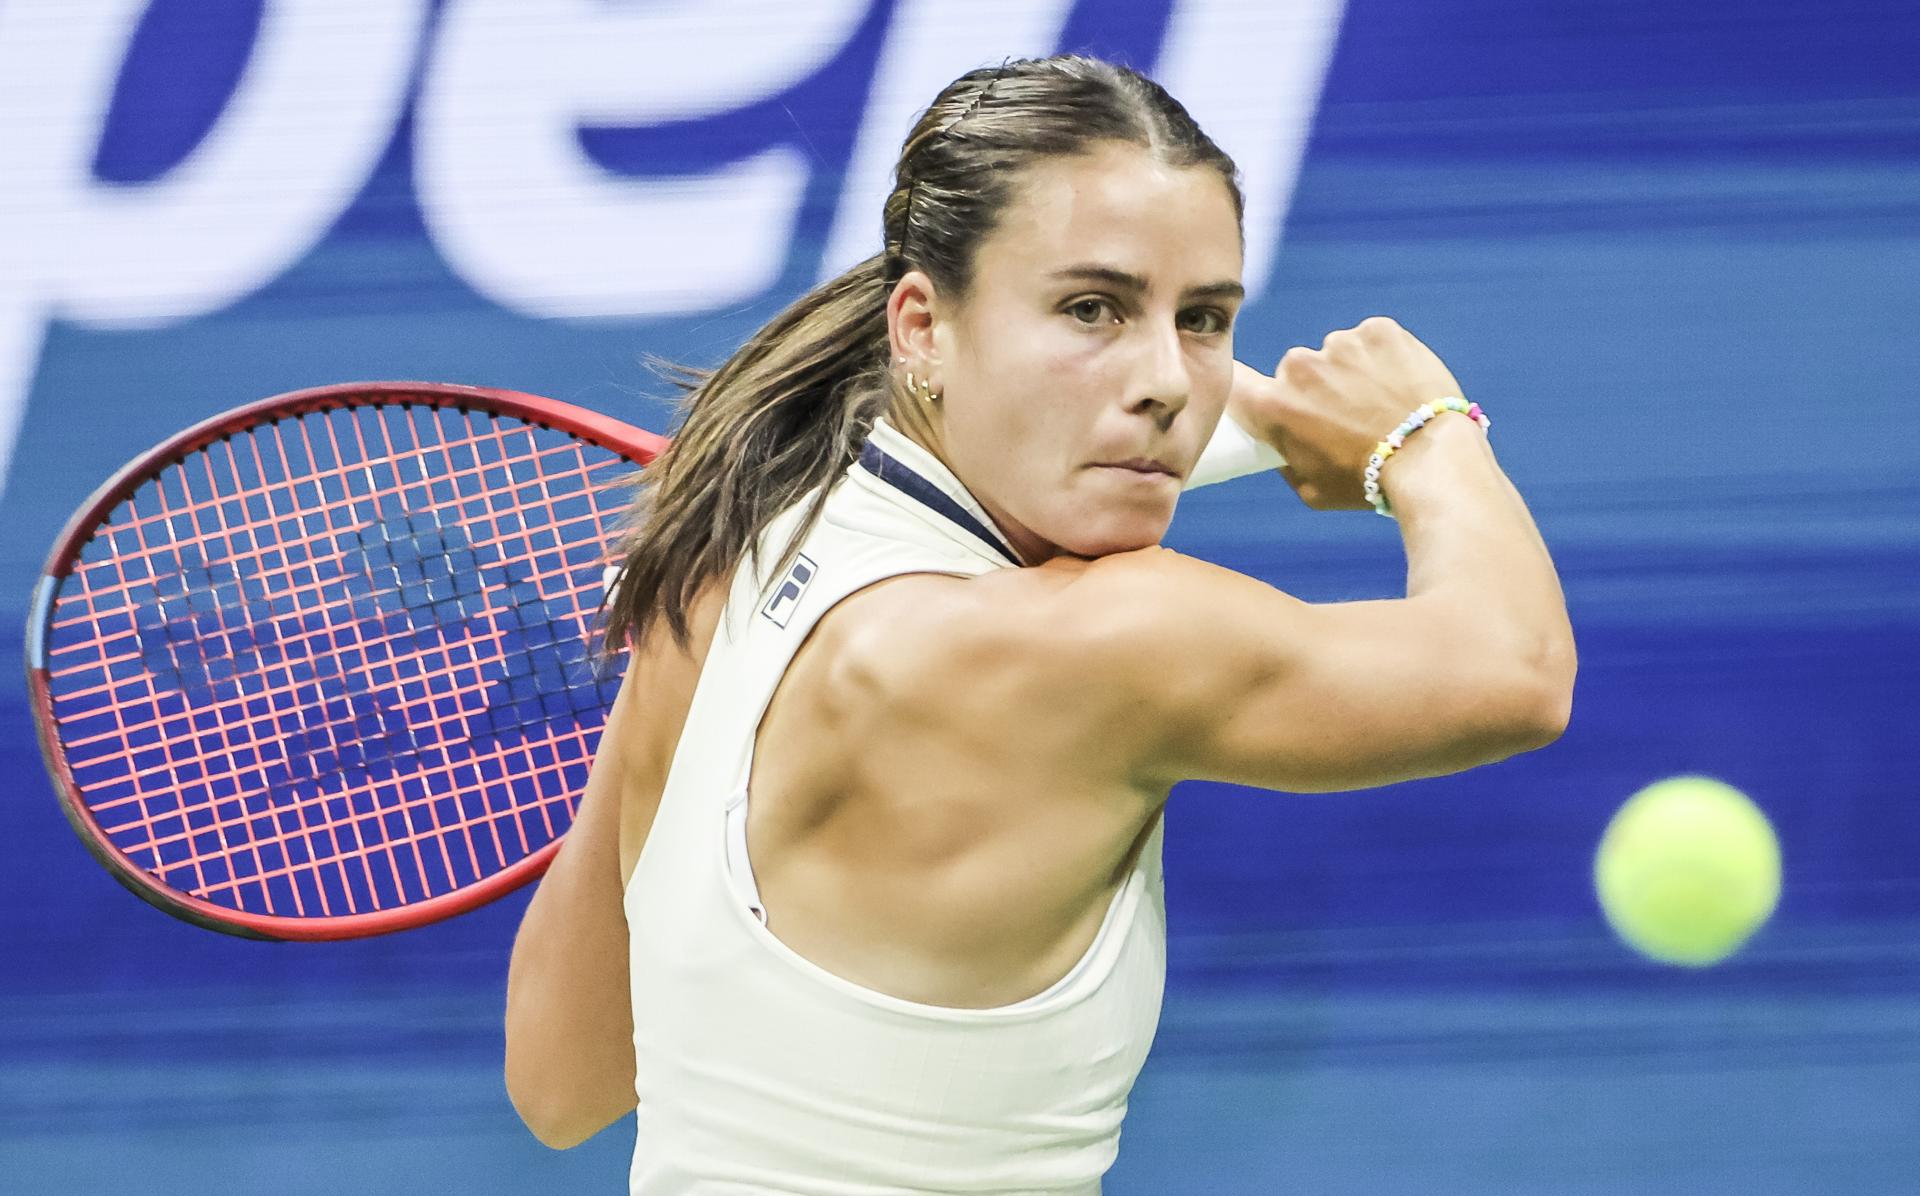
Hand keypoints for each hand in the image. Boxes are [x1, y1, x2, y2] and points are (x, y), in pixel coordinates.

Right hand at [1230, 317, 1466, 510]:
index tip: (1259, 398)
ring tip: (1380, 405)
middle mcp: (1300, 366)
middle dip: (1313, 389)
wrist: (1431, 458)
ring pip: (1336, 354)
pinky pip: (1370, 340)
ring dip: (1350, 372)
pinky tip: (1398, 386)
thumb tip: (1281, 439)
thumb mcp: (1308, 489)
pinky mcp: (1379, 330)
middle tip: (1344, 418)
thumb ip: (1284, 457)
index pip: (1237, 382)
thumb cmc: (1367, 483)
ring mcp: (1341, 343)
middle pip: (1295, 371)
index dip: (1246, 389)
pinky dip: (1382, 358)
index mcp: (1274, 405)